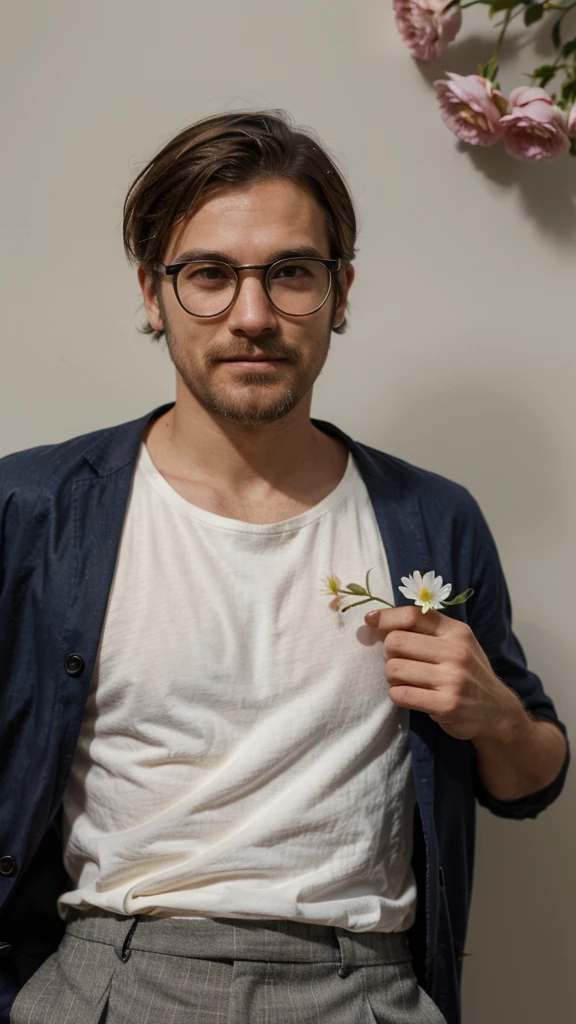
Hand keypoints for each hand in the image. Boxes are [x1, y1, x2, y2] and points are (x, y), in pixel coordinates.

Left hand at [364, 605, 524, 741]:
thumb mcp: (457, 643)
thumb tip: (376, 619)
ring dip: (392, 677)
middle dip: (388, 653)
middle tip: (398, 662)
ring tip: (405, 680)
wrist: (497, 711)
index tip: (370, 620)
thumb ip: (426, 630)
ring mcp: (452, 679)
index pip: (413, 615)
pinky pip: (401, 694)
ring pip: (393, 669)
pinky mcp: (446, 705)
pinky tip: (410, 695)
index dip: (386, 617)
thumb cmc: (467, 672)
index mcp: (456, 632)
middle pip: (396, 642)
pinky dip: (397, 695)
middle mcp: (456, 652)